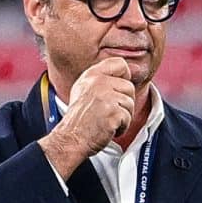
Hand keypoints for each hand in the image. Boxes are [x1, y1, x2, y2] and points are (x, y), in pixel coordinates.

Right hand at [40, 57, 139, 175]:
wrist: (71, 139)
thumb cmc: (79, 120)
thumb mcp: (84, 90)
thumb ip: (101, 80)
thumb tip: (124, 76)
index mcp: (92, 74)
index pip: (120, 63)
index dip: (124, 77)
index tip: (117, 90)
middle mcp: (98, 82)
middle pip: (129, 87)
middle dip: (124, 103)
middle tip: (108, 112)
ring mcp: (105, 96)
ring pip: (130, 103)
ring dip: (123, 117)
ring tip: (106, 121)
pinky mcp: (112, 111)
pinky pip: (128, 118)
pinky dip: (121, 127)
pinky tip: (108, 128)